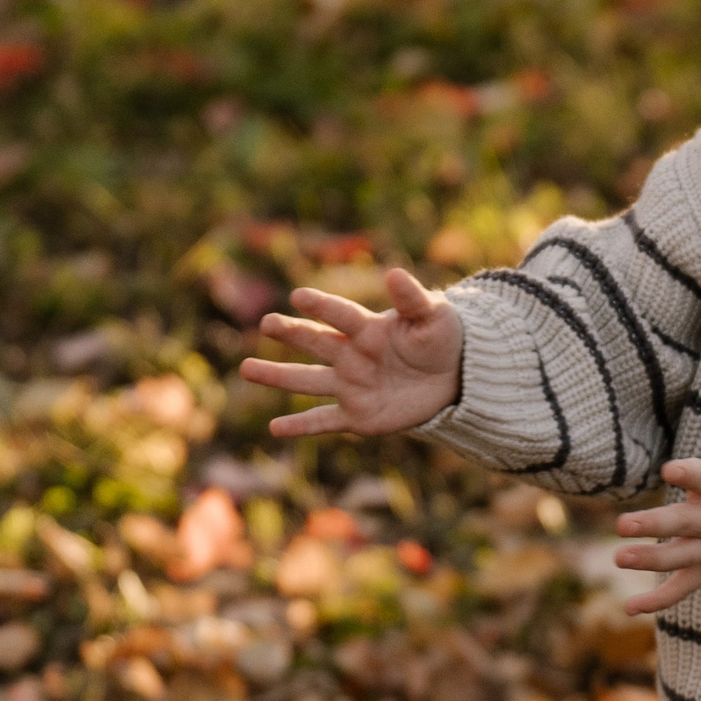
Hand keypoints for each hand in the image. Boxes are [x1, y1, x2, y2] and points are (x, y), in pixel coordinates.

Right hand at [240, 269, 463, 437]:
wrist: (454, 376)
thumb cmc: (441, 337)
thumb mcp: (433, 316)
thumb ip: (413, 298)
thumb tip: (393, 272)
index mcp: (368, 328)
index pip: (342, 315)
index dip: (323, 306)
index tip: (298, 296)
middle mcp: (352, 355)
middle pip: (317, 342)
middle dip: (293, 333)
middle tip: (267, 322)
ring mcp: (351, 385)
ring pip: (307, 380)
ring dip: (278, 376)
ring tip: (246, 368)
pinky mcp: (357, 415)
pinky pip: (323, 421)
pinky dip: (300, 426)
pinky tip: (274, 428)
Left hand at [613, 361, 700, 614]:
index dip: (690, 473)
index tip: (669, 469)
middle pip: (685, 525)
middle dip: (655, 527)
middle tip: (622, 526)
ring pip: (683, 559)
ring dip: (652, 562)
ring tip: (619, 558)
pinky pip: (687, 588)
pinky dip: (661, 601)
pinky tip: (629, 608)